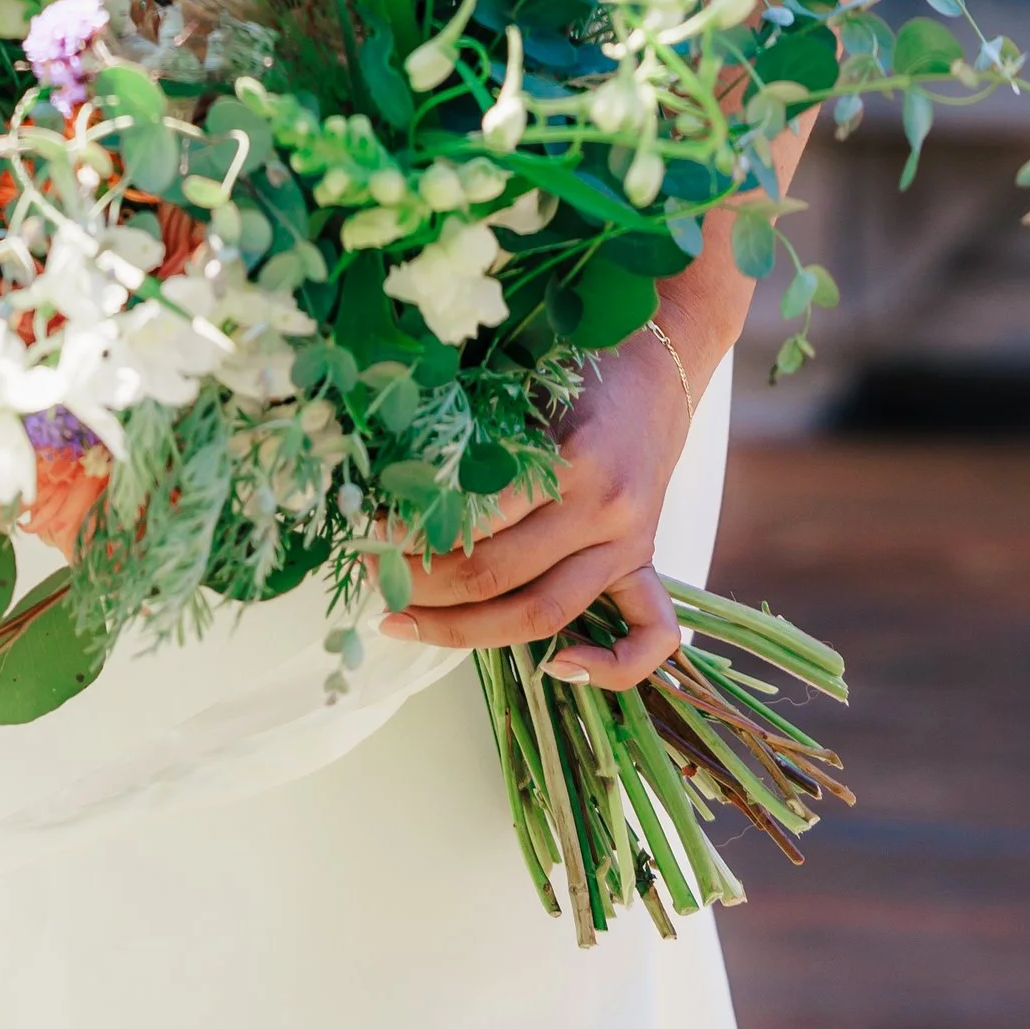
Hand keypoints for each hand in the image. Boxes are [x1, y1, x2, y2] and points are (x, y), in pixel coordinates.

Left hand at [377, 322, 695, 689]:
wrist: (658, 360)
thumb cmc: (579, 363)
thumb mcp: (520, 385)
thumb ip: (477, 440)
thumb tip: (399, 483)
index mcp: (570, 461)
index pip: (478, 524)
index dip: (413, 536)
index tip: (371, 531)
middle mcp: (603, 510)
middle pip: (499, 579)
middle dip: (422, 586)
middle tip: (374, 574)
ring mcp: (629, 543)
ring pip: (544, 615)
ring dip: (465, 629)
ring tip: (406, 620)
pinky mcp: (646, 560)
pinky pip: (650, 636)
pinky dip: (608, 665)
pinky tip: (555, 668)